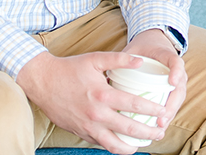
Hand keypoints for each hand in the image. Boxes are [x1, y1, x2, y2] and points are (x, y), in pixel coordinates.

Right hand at [15, 51, 166, 153]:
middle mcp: (96, 114)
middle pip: (129, 129)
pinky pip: (101, 144)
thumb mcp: (95, 59)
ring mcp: (88, 127)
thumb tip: (141, 61)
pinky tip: (125, 144)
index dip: (152, 110)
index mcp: (103, 94)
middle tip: (161, 131)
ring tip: (145, 143)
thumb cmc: (70, 69)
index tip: (163, 111)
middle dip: (149, 132)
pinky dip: (115, 146)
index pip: (135, 105)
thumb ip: (120, 59)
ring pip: (115, 144)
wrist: (42, 82)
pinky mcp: (80, 133)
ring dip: (133, 146)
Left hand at [123, 28, 186, 130]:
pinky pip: (174, 103)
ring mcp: (178, 81)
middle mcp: (176, 71)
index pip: (176, 62)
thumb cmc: (142, 50)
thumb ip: (122, 60)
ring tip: (159, 128)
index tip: (172, 82)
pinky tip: (159, 128)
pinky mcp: (174, 90)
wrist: (154, 45)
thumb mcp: (133, 50)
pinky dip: (167, 116)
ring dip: (170, 115)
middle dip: (172, 105)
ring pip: (178, 99)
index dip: (176, 72)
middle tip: (161, 119)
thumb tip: (105, 78)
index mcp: (167, 56)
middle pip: (179, 88)